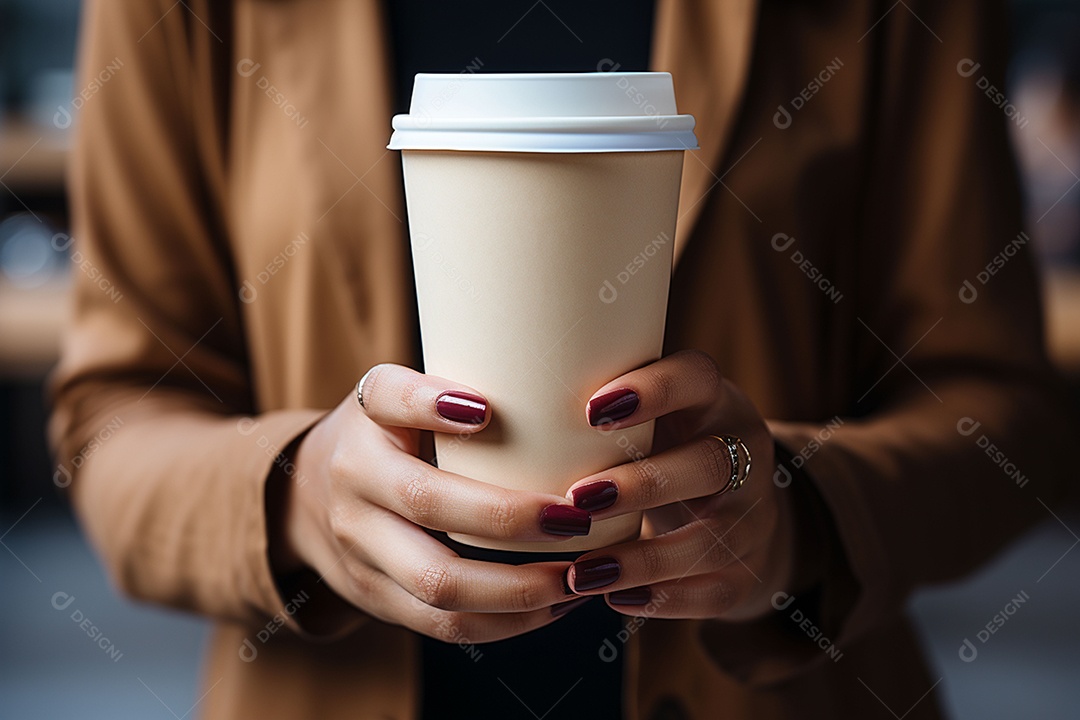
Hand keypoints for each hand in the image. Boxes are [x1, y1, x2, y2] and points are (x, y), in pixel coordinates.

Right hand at [280, 364, 585, 642]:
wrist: (303, 497)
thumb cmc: (383, 435)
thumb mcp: (394, 395)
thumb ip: (443, 390)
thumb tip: (528, 391)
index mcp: (366, 424)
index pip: (392, 401)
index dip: (432, 403)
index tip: (486, 409)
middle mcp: (355, 486)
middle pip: (428, 505)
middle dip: (510, 518)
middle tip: (576, 517)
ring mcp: (361, 551)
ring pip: (440, 586)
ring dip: (519, 589)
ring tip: (577, 578)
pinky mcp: (377, 599)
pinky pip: (445, 626)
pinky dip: (508, 622)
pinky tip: (555, 605)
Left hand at [563, 350, 793, 621]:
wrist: (733, 504)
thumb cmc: (659, 444)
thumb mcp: (647, 413)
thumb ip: (593, 406)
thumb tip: (480, 401)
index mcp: (713, 399)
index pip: (697, 378)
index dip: (652, 392)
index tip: (591, 411)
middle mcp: (743, 451)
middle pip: (708, 464)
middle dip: (643, 484)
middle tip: (578, 499)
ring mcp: (751, 514)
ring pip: (710, 537)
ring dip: (644, 558)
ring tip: (582, 572)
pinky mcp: (745, 568)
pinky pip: (714, 590)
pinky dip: (663, 599)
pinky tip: (613, 598)